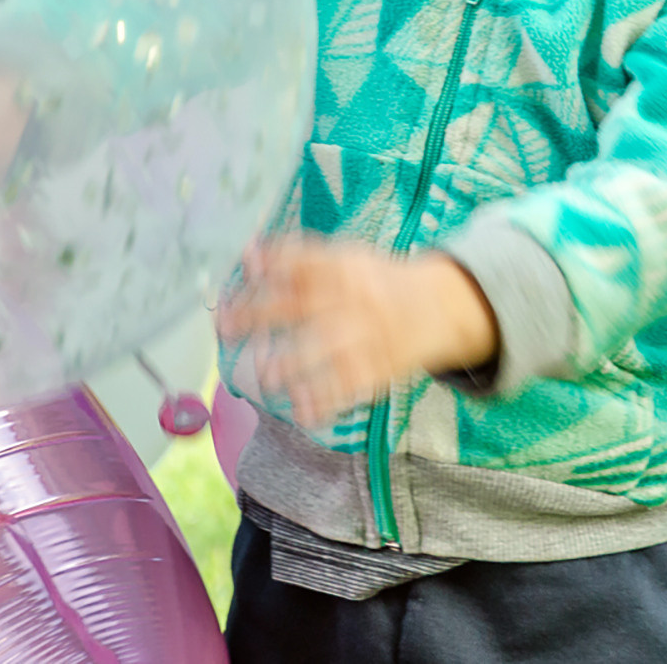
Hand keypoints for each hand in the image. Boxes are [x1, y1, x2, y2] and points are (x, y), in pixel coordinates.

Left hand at [216, 238, 498, 429]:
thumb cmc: (378, 282)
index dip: (276, 260)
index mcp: (347, 266)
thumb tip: (249, 254)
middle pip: (305, 304)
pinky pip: (351, 387)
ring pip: (328, 349)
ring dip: (295, 363)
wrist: (440, 308)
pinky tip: (301, 412)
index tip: (247, 264)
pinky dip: (327, 402)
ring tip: (266, 376)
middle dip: (262, 313)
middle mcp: (356, 298)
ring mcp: (369, 334)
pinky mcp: (379, 368)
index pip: (306, 261)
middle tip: (225, 325)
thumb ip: (302, 259)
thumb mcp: (349, 260)